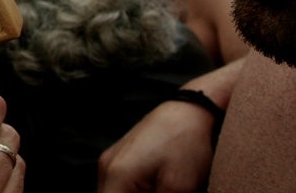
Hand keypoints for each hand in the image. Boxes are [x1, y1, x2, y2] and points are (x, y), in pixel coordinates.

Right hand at [97, 58, 242, 192]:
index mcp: (116, 176)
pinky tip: (156, 189)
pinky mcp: (118, 159)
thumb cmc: (186, 145)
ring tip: (161, 189)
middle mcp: (105, 169)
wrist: (189, 109)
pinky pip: (119, 187)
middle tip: (162, 192)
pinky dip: (131, 192)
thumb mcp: (179, 188)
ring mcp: (110, 162)